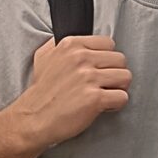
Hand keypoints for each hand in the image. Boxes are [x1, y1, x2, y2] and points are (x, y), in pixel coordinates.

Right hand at [11, 36, 130, 149]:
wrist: (32, 119)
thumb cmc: (40, 92)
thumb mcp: (43, 57)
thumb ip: (59, 44)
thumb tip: (77, 38)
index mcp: (71, 45)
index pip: (109, 43)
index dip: (107, 59)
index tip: (99, 69)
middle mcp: (81, 58)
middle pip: (121, 60)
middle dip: (115, 74)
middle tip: (103, 84)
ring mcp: (88, 78)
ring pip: (125, 77)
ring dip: (118, 88)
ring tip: (105, 94)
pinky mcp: (94, 98)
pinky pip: (122, 97)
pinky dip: (116, 104)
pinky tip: (103, 106)